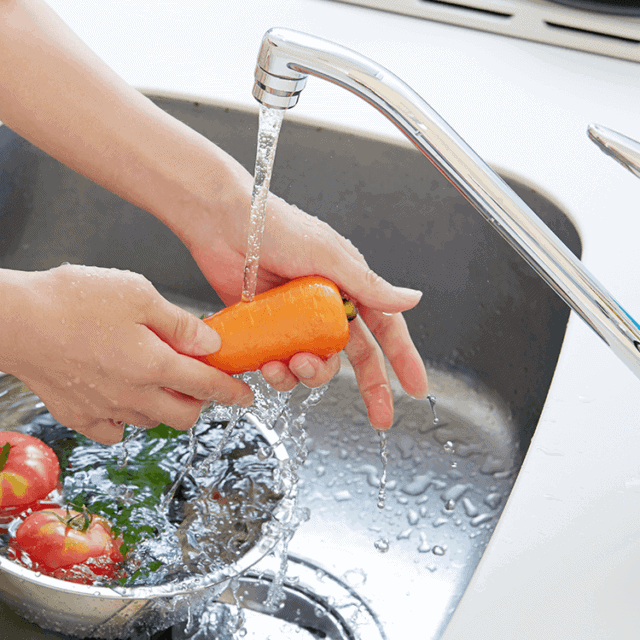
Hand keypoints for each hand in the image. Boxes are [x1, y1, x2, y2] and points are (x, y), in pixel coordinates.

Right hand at [0, 265, 253, 443]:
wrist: (14, 322)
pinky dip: (123, 419)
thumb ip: (178, 322)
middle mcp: (133, 396)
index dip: (231, 390)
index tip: (245, 394)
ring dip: (162, 407)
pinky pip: (112, 430)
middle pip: (182, 415)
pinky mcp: (76, 415)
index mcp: (154, 365)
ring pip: (149, 422)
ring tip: (154, 380)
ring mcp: (103, 410)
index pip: (206, 385)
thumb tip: (210, 343)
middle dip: (198, 402)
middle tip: (197, 383)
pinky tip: (118, 396)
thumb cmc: (72, 299)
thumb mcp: (136, 293)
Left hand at [183, 173, 428, 429]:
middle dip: (370, 387)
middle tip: (377, 415)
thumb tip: (413, 299)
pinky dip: (277, 371)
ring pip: (315, 363)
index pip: (385, 328)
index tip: (415, 388)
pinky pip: (279, 362)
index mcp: (349, 285)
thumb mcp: (328, 256)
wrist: (224, 225)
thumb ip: (369, 284)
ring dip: (309, 374)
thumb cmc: (277, 227)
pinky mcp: (266, 329)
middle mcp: (325, 305)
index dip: (402, 358)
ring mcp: (295, 319)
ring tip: (293, 365)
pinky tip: (268, 364)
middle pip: (356, 355)